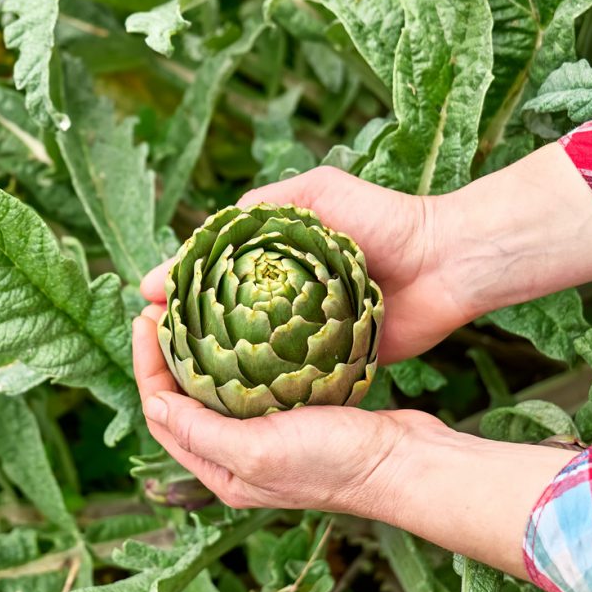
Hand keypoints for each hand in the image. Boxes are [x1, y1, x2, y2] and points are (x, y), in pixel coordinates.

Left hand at [133, 304, 575, 577]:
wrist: (403, 461)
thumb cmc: (333, 462)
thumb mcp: (257, 450)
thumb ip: (201, 431)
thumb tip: (153, 402)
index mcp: (221, 470)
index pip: (163, 412)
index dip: (147, 365)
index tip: (146, 318)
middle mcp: (237, 455)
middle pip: (183, 398)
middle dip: (167, 353)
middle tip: (161, 306)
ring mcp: (266, 434)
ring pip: (216, 387)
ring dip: (199, 350)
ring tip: (191, 308)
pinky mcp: (294, 414)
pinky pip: (251, 380)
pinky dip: (237, 352)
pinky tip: (240, 325)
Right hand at [141, 166, 470, 361]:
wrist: (445, 262)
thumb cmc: (382, 219)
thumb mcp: (316, 192)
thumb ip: (264, 205)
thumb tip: (203, 233)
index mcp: (276, 259)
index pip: (213, 273)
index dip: (177, 285)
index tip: (146, 298)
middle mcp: (285, 297)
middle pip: (222, 316)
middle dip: (184, 329)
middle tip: (150, 340)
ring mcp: (306, 332)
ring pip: (249, 352)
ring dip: (214, 364)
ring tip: (177, 375)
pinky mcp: (332, 362)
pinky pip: (290, 377)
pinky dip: (261, 386)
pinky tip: (228, 398)